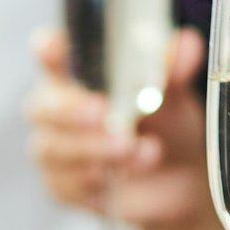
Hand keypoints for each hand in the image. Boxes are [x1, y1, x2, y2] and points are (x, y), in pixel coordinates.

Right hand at [24, 27, 208, 229]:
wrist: (181, 183)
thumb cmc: (167, 128)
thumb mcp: (174, 99)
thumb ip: (173, 72)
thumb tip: (187, 44)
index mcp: (79, 74)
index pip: (50, 54)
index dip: (47, 49)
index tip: (52, 47)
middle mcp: (59, 108)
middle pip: (42, 106)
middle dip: (72, 110)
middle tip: (105, 115)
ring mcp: (57, 148)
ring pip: (53, 147)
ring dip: (94, 148)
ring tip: (134, 148)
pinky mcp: (63, 185)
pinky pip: (65, 182)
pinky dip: (96, 178)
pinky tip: (125, 172)